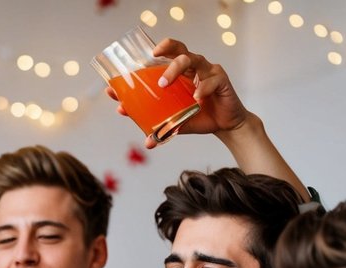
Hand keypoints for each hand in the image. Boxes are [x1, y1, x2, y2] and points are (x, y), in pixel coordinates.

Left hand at [107, 39, 248, 149]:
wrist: (226, 125)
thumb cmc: (200, 116)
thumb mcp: (177, 122)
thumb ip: (163, 126)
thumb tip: (147, 142)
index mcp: (179, 73)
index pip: (160, 62)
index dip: (140, 69)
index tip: (119, 83)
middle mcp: (192, 67)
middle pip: (178, 48)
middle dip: (163, 49)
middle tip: (150, 60)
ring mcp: (207, 71)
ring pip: (191, 59)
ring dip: (175, 68)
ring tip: (164, 84)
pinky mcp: (222, 80)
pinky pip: (211, 80)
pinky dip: (202, 88)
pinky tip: (196, 99)